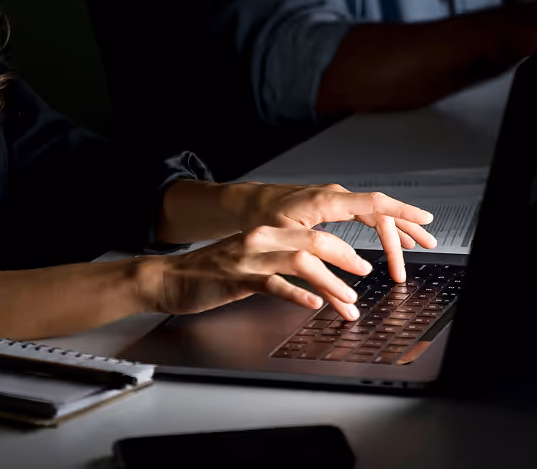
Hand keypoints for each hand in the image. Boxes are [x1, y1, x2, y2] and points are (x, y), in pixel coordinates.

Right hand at [147, 225, 374, 320]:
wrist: (171, 278)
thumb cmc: (211, 273)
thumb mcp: (250, 259)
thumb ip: (279, 261)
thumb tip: (314, 275)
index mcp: (267, 232)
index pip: (314, 233)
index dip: (343, 248)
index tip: (362, 263)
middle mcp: (261, 239)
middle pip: (314, 240)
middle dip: (346, 258)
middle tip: (365, 274)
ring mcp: (250, 258)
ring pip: (301, 262)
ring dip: (330, 281)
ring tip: (347, 299)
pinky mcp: (238, 278)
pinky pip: (274, 284)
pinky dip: (297, 293)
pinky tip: (312, 304)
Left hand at [230, 183, 434, 283]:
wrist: (247, 204)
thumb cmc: (263, 220)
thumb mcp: (289, 247)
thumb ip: (319, 273)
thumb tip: (347, 298)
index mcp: (328, 201)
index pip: (375, 203)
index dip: (402, 211)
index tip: (425, 219)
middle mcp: (336, 197)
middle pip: (380, 211)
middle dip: (405, 231)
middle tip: (424, 250)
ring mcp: (336, 200)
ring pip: (376, 212)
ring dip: (398, 228)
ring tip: (420, 243)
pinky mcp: (333, 206)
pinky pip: (366, 215)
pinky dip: (384, 227)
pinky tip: (394, 239)